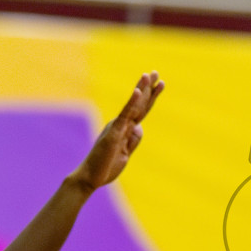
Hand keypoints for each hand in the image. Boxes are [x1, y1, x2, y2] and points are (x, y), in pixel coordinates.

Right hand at [69, 71, 162, 191]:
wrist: (91, 178)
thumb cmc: (106, 167)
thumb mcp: (125, 153)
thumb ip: (133, 140)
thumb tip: (139, 126)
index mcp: (124, 129)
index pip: (141, 110)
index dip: (150, 97)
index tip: (160, 84)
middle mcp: (121, 124)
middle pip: (139, 104)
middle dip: (148, 88)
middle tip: (156, 72)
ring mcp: (117, 127)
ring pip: (133, 106)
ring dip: (142, 89)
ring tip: (149, 75)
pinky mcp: (114, 132)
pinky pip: (125, 115)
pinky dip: (132, 103)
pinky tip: (138, 91)